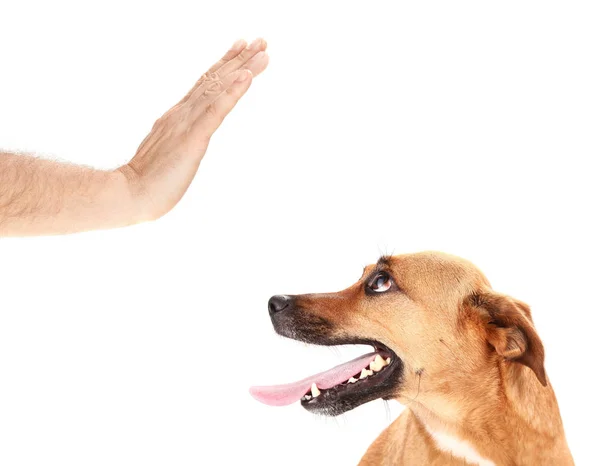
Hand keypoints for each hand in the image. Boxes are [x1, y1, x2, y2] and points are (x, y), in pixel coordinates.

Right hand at [119, 38, 268, 220]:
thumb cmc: (149, 181)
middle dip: (240, 60)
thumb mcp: (170, 152)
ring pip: (218, 89)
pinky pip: (216, 111)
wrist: (130, 194)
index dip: (224, 64)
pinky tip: (247, 78)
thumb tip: (189, 137)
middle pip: (215, 80)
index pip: (205, 84)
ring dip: (242, 69)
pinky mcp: (192, 138)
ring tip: (262, 53)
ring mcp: (186, 123)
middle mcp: (182, 113)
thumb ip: (180, 139)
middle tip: (261, 41)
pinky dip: (232, 92)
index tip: (241, 47)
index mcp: (178, 116)